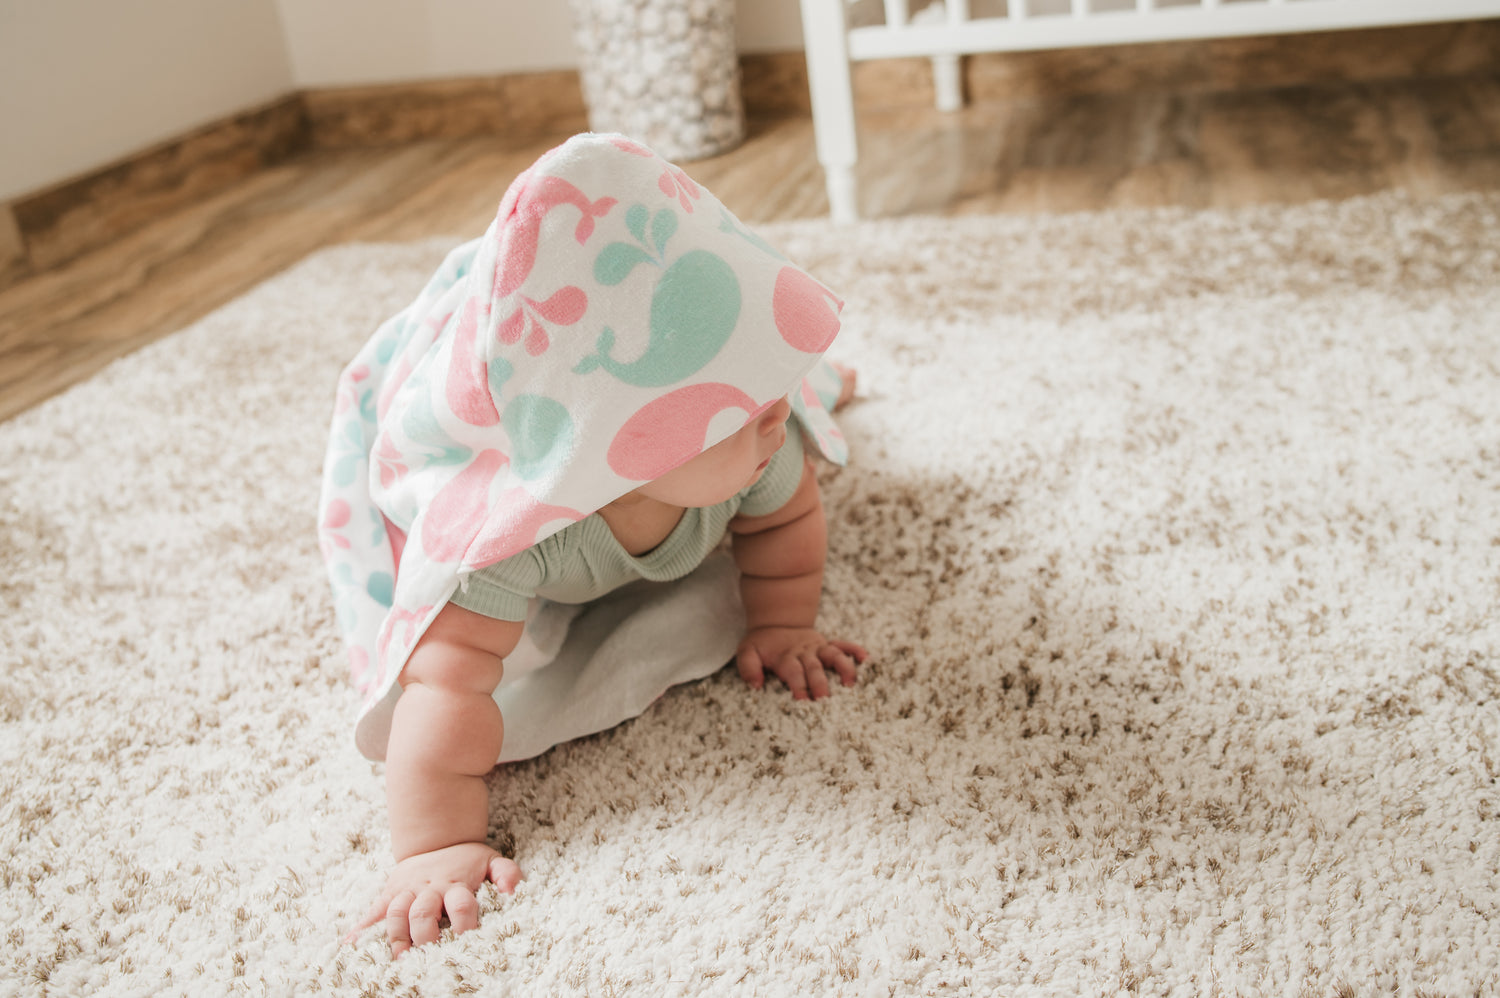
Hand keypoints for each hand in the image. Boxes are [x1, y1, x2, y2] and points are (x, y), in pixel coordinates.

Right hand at [345, 841, 522, 956]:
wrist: (438, 837)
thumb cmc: (468, 860)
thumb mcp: (491, 860)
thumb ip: (507, 873)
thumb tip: (512, 891)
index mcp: (456, 884)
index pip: (462, 906)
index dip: (465, 925)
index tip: (467, 944)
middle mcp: (430, 888)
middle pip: (424, 913)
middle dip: (425, 936)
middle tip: (429, 958)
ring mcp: (408, 891)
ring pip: (396, 913)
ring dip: (396, 936)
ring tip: (399, 959)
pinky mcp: (391, 893)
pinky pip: (374, 909)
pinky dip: (362, 927)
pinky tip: (351, 944)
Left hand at [736, 626, 867, 699]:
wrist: (776, 622)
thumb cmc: (762, 644)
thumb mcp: (746, 651)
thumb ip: (748, 667)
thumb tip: (756, 685)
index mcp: (785, 657)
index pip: (793, 672)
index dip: (798, 685)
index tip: (802, 700)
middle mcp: (804, 652)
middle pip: (814, 668)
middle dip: (820, 683)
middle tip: (825, 699)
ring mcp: (818, 648)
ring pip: (833, 655)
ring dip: (843, 668)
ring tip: (850, 683)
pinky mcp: (827, 644)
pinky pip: (843, 645)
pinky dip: (855, 650)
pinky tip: (865, 658)